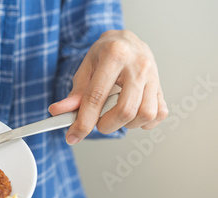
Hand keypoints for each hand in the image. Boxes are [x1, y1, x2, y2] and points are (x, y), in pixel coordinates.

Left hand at [48, 30, 167, 144]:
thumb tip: (58, 112)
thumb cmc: (104, 55)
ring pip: (144, 114)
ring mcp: (153, 75)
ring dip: (126, 125)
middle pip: (125, 110)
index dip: (83, 122)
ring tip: (115, 116)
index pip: (97, 97)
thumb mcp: (85, 70)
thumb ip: (74, 94)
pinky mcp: (161, 86)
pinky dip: (144, 122)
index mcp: (114, 55)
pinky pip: (159, 114)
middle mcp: (138, 64)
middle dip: (107, 125)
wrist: (125, 41)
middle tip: (98, 123)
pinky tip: (132, 115)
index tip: (73, 136)